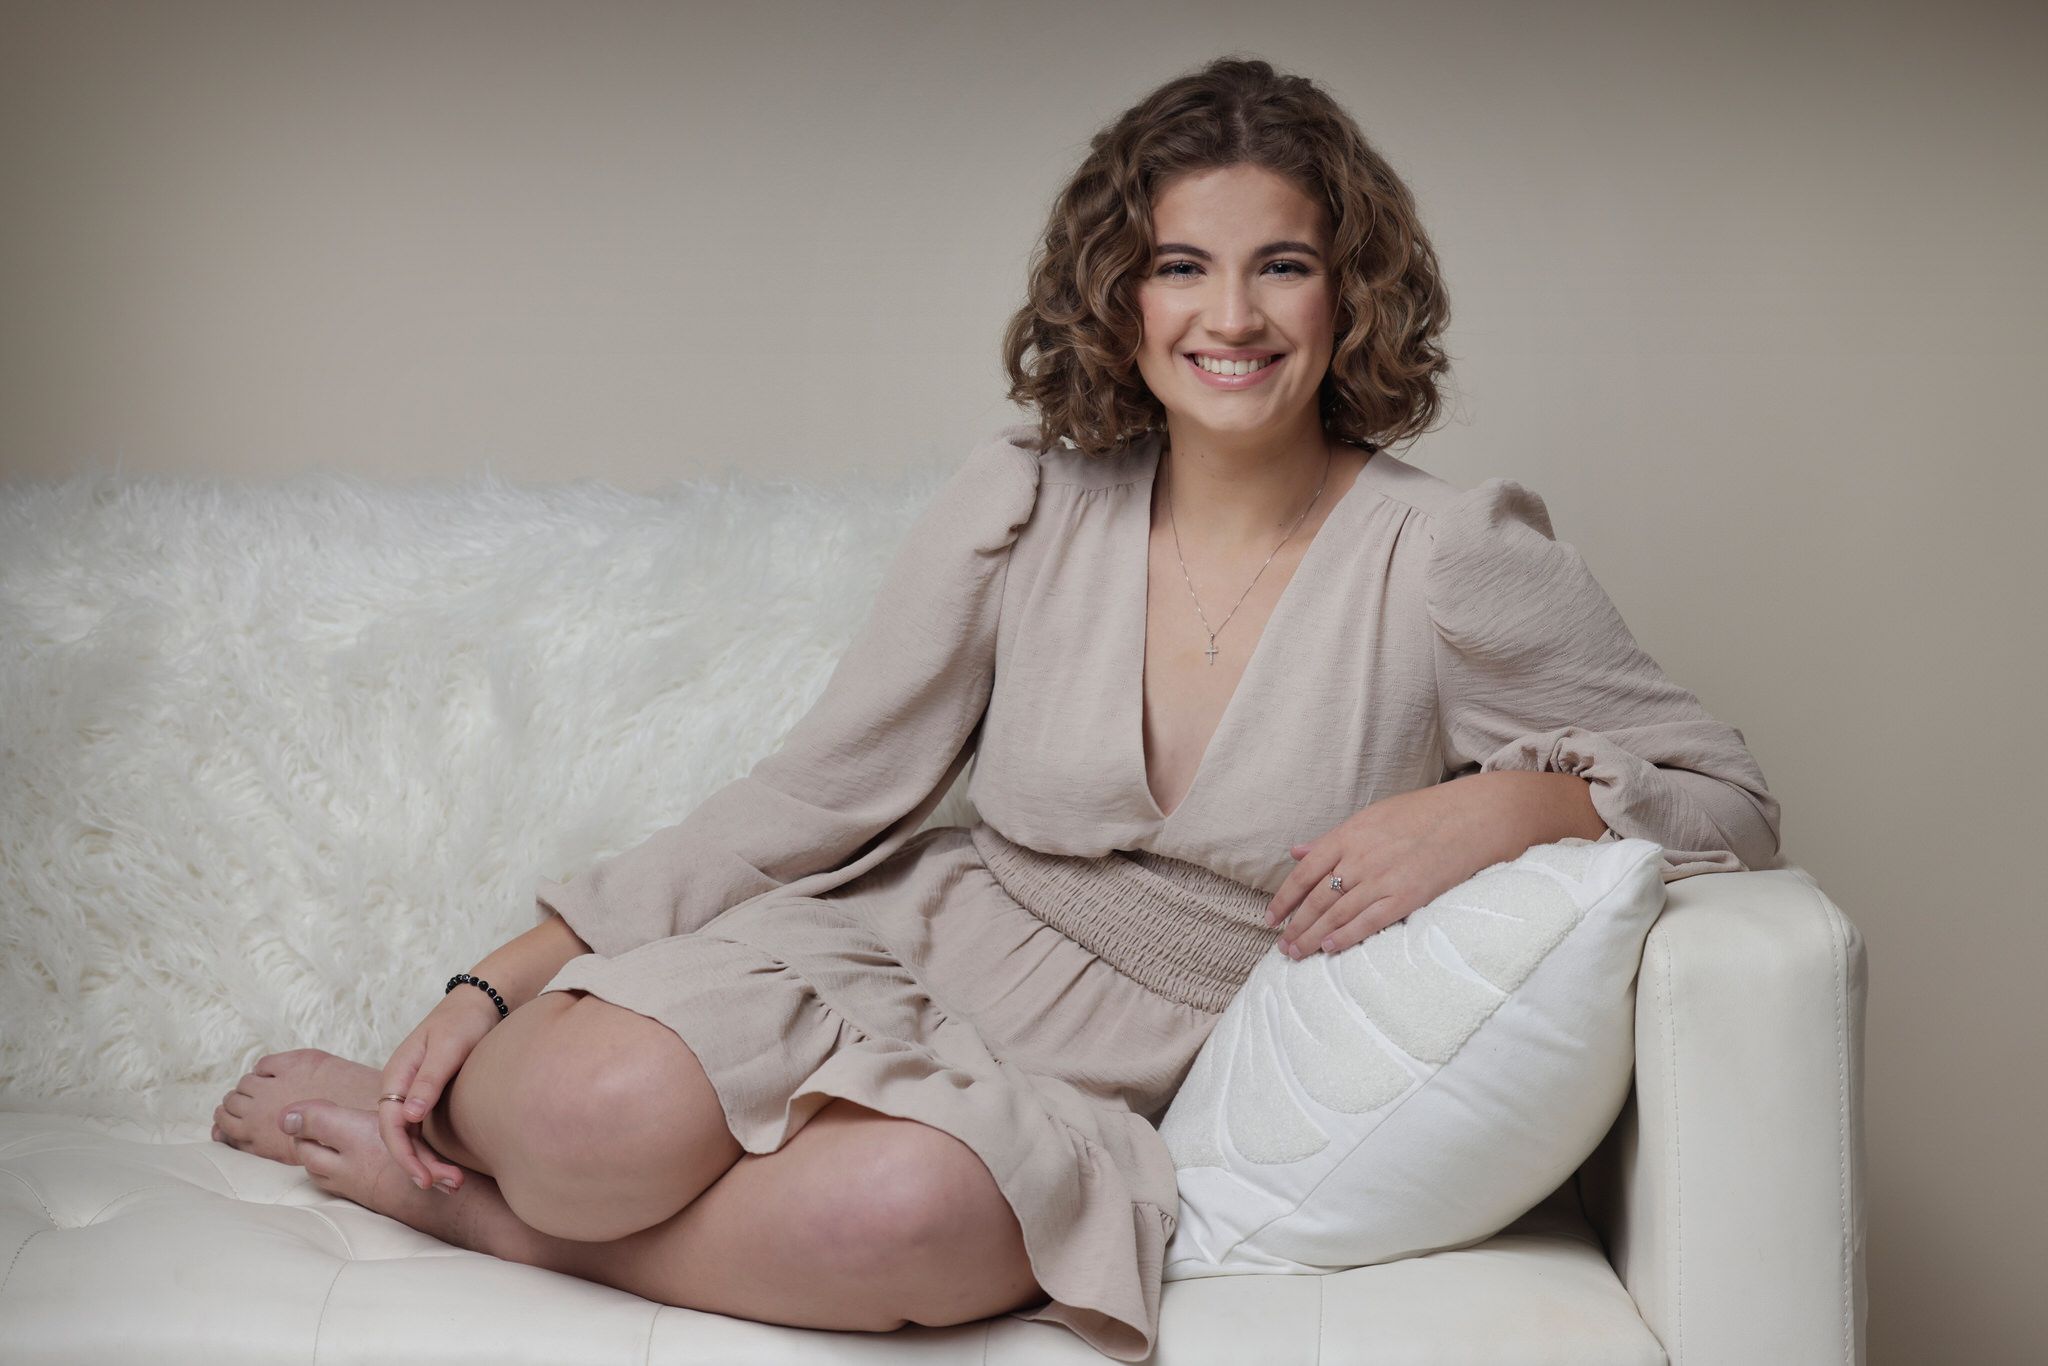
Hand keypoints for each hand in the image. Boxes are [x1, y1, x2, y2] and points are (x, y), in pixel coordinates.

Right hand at [377, 988, 500, 1193]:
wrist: (482, 1003)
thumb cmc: (464, 1020)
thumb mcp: (448, 1047)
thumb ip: (429, 1079)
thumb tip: (408, 1115)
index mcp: (396, 1075)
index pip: (390, 1124)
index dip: (404, 1155)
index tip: (424, 1178)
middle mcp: (400, 1088)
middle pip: (400, 1137)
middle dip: (421, 1166)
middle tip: (450, 1186)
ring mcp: (414, 1094)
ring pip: (413, 1138)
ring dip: (430, 1163)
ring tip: (454, 1184)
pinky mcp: (431, 1098)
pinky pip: (427, 1132)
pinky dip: (437, 1152)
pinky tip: (454, 1167)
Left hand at [1265, 780, 1523, 958]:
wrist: (1471, 818)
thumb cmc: (1421, 815)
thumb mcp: (1371, 817)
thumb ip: (1333, 839)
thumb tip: (1296, 852)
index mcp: (1349, 835)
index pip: (1305, 872)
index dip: (1285, 898)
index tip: (1271, 917)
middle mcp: (1360, 858)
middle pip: (1317, 898)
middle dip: (1295, 925)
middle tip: (1281, 946)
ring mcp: (1382, 879)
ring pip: (1337, 914)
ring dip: (1312, 937)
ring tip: (1297, 953)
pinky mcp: (1406, 897)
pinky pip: (1368, 922)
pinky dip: (1345, 937)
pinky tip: (1329, 949)